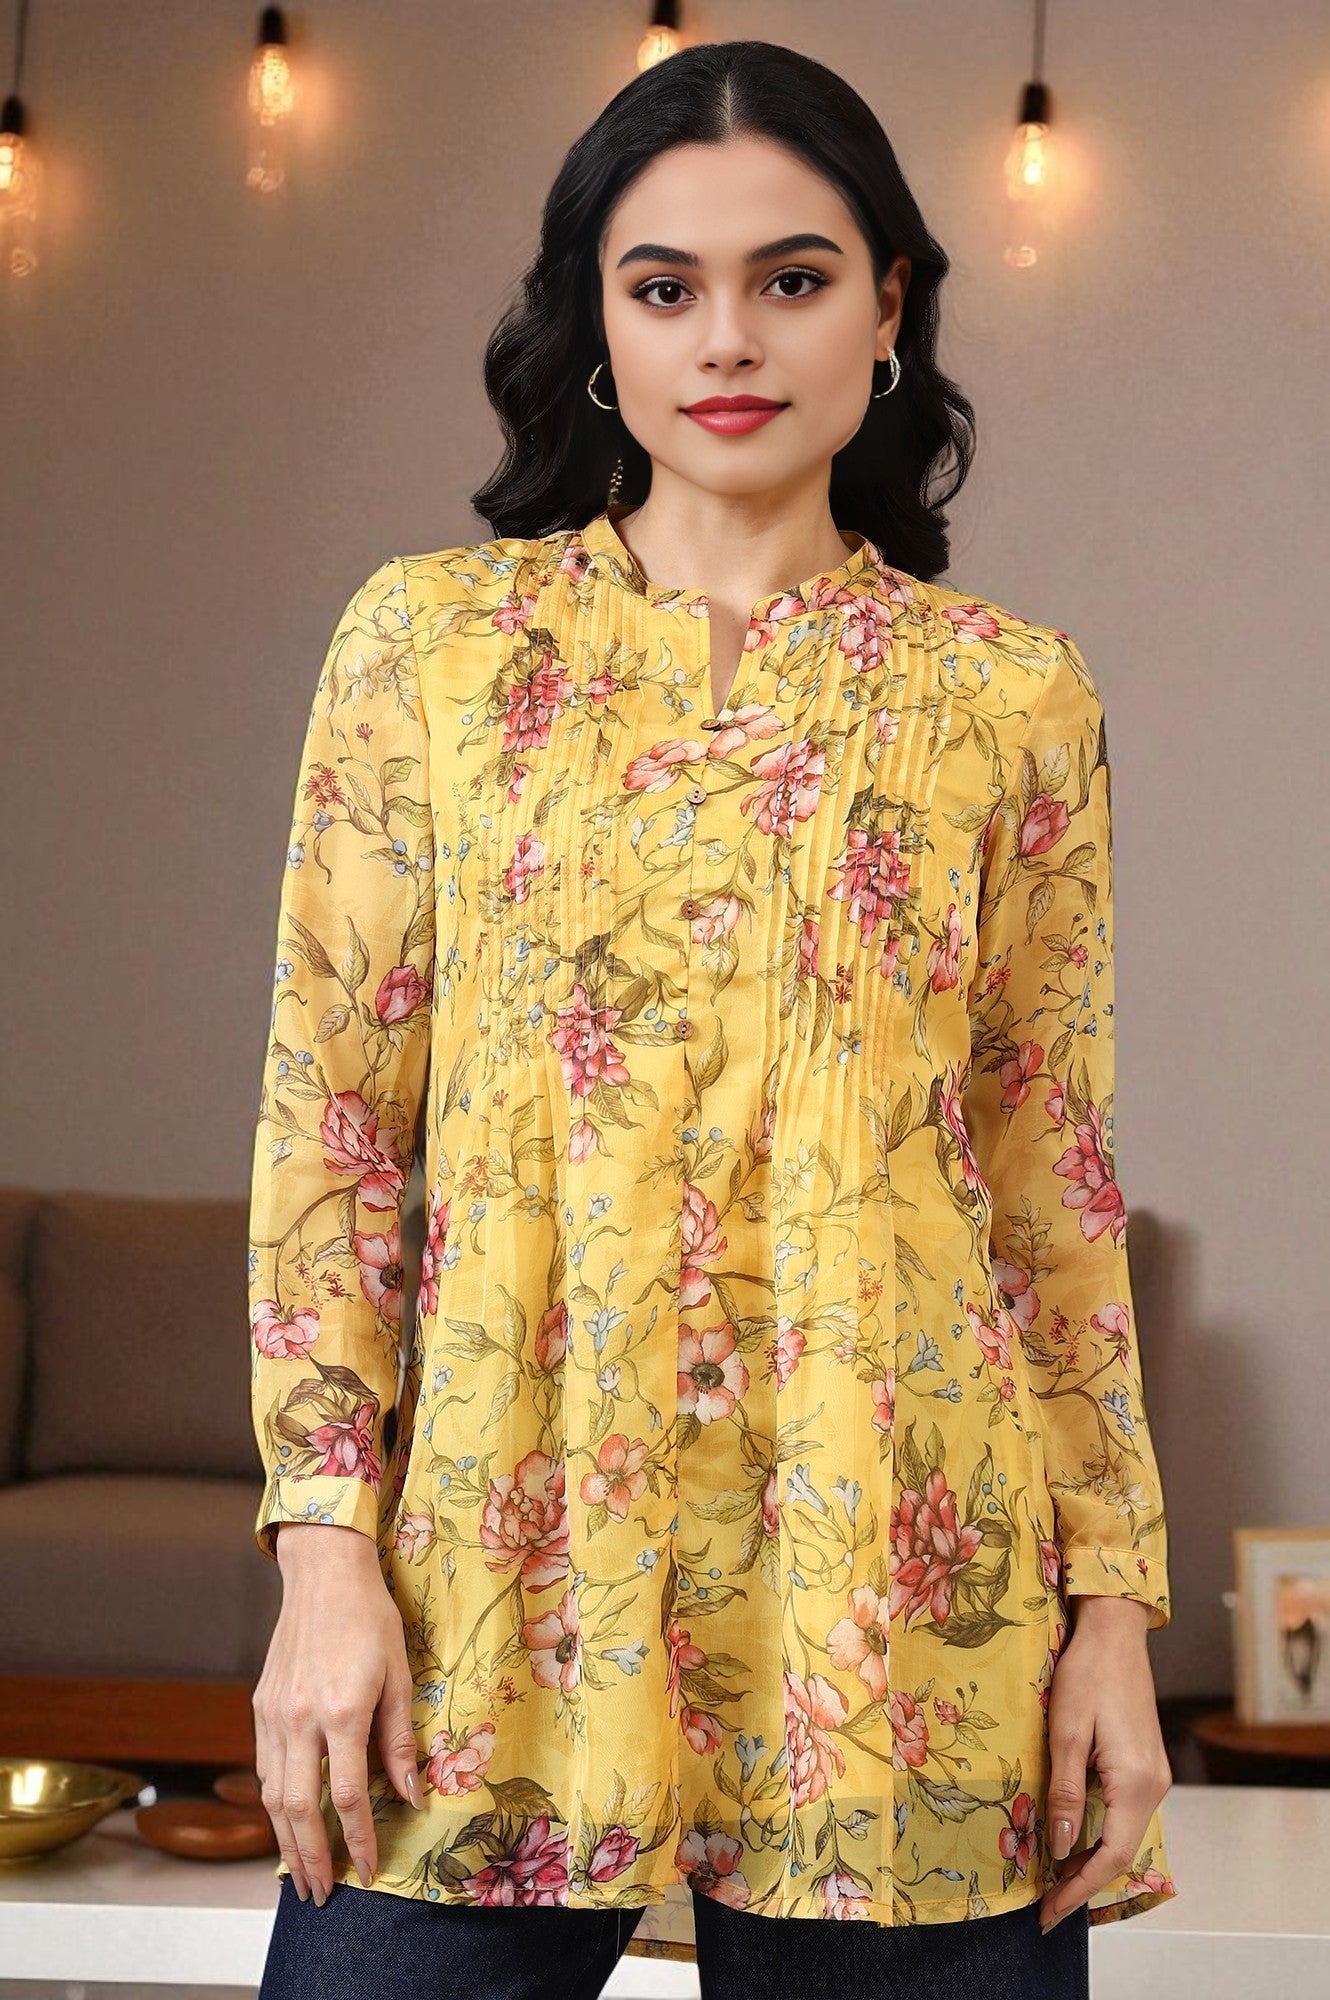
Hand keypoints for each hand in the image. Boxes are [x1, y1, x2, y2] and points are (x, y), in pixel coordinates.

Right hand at [252, 1523, 422, 1904]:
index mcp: (342, 1712)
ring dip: (285, 1841)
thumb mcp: (399, 1674)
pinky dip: (272, 1805)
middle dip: (311, 1859)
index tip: (369, 1870)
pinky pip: (263, 1768)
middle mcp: (301, 1719)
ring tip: (301, 1874)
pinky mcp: (261, 1706)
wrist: (323, 1574)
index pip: (348, 1796)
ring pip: (271, 1796)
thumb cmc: (370, 1618)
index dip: (359, 1840)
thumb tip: (410, 1794)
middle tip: (322, 1896)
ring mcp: (274, 1714)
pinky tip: (285, 1822)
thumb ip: (399, 1739)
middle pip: (299, 1809)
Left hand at [1039, 1594, 1171, 1931]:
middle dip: (1082, 1882)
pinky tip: (1073, 1839)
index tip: (1049, 1913)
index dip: (1079, 1889)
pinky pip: (1123, 1814)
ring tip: (1053, 1880)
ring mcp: (1153, 1776)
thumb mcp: (1065, 1731)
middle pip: (1120, 1852)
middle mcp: (1153, 1786)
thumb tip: (1060, 1848)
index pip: (1110, 1856)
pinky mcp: (1145, 1765)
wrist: (1115, 1632)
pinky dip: (1099, 1834)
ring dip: (1090, 1859)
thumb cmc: (1087, 1672)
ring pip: (1122, 1835)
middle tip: (1044, 1906)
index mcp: (1135, 1782)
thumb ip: (1064, 1792)